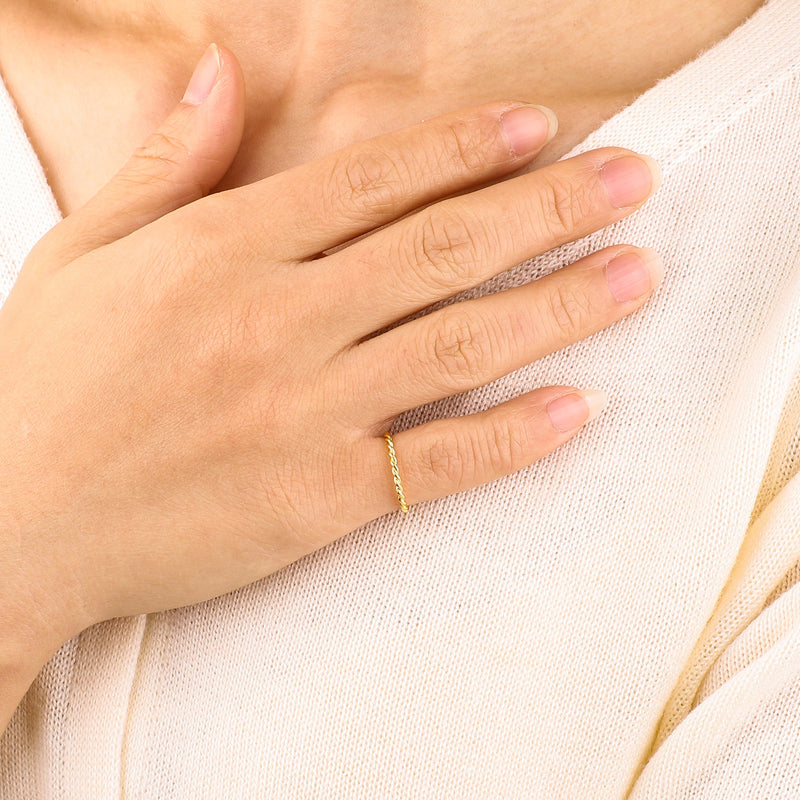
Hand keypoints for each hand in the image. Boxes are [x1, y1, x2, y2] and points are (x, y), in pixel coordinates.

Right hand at [0, 44, 661, 645]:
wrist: (12, 521)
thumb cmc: (44, 385)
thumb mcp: (86, 252)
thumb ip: (166, 162)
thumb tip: (216, 73)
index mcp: (221, 250)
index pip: (370, 179)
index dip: (464, 146)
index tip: (543, 127)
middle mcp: (275, 320)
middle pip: (439, 247)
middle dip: (548, 207)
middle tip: (633, 182)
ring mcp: (302, 412)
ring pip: (456, 343)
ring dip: (558, 305)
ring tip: (636, 274)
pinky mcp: (317, 499)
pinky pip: (435, 461)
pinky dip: (512, 436)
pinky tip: (577, 407)